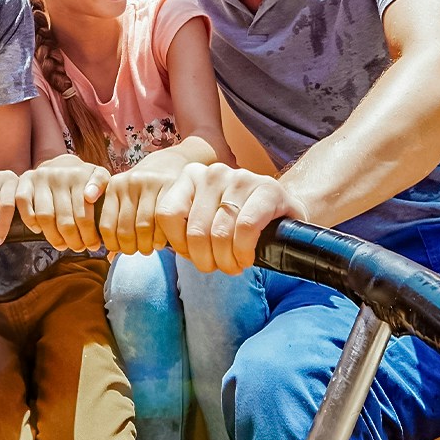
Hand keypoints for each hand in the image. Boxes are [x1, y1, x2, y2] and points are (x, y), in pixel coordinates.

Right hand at [16, 154, 108, 250]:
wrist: (60, 165)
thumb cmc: (83, 179)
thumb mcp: (99, 176)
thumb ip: (101, 184)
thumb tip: (90, 196)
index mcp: (79, 175)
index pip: (83, 215)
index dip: (89, 235)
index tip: (93, 246)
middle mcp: (58, 175)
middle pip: (64, 219)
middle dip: (73, 240)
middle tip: (78, 248)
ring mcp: (40, 177)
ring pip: (45, 216)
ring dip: (53, 236)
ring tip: (62, 244)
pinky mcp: (25, 180)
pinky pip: (24, 204)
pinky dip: (30, 220)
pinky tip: (38, 230)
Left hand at [99, 148, 181, 255]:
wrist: (169, 163)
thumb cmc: (143, 189)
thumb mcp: (124, 195)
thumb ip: (114, 219)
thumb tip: (107, 255)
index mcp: (114, 186)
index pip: (107, 226)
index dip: (113, 245)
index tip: (121, 250)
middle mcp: (130, 182)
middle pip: (126, 230)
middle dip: (131, 248)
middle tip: (137, 251)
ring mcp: (151, 182)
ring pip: (144, 227)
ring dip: (146, 245)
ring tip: (148, 248)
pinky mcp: (171, 185)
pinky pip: (163, 221)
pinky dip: (161, 238)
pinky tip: (161, 241)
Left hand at [156, 162, 307, 273]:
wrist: (281, 213)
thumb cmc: (236, 223)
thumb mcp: (204, 220)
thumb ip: (182, 226)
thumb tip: (158, 245)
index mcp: (190, 177)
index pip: (166, 214)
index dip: (179, 244)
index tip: (193, 255)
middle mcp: (213, 173)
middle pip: (195, 231)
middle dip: (205, 260)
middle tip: (219, 267)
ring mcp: (241, 178)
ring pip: (219, 233)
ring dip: (227, 261)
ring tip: (234, 265)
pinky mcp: (268, 189)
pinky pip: (246, 229)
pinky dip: (244, 251)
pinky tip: (247, 258)